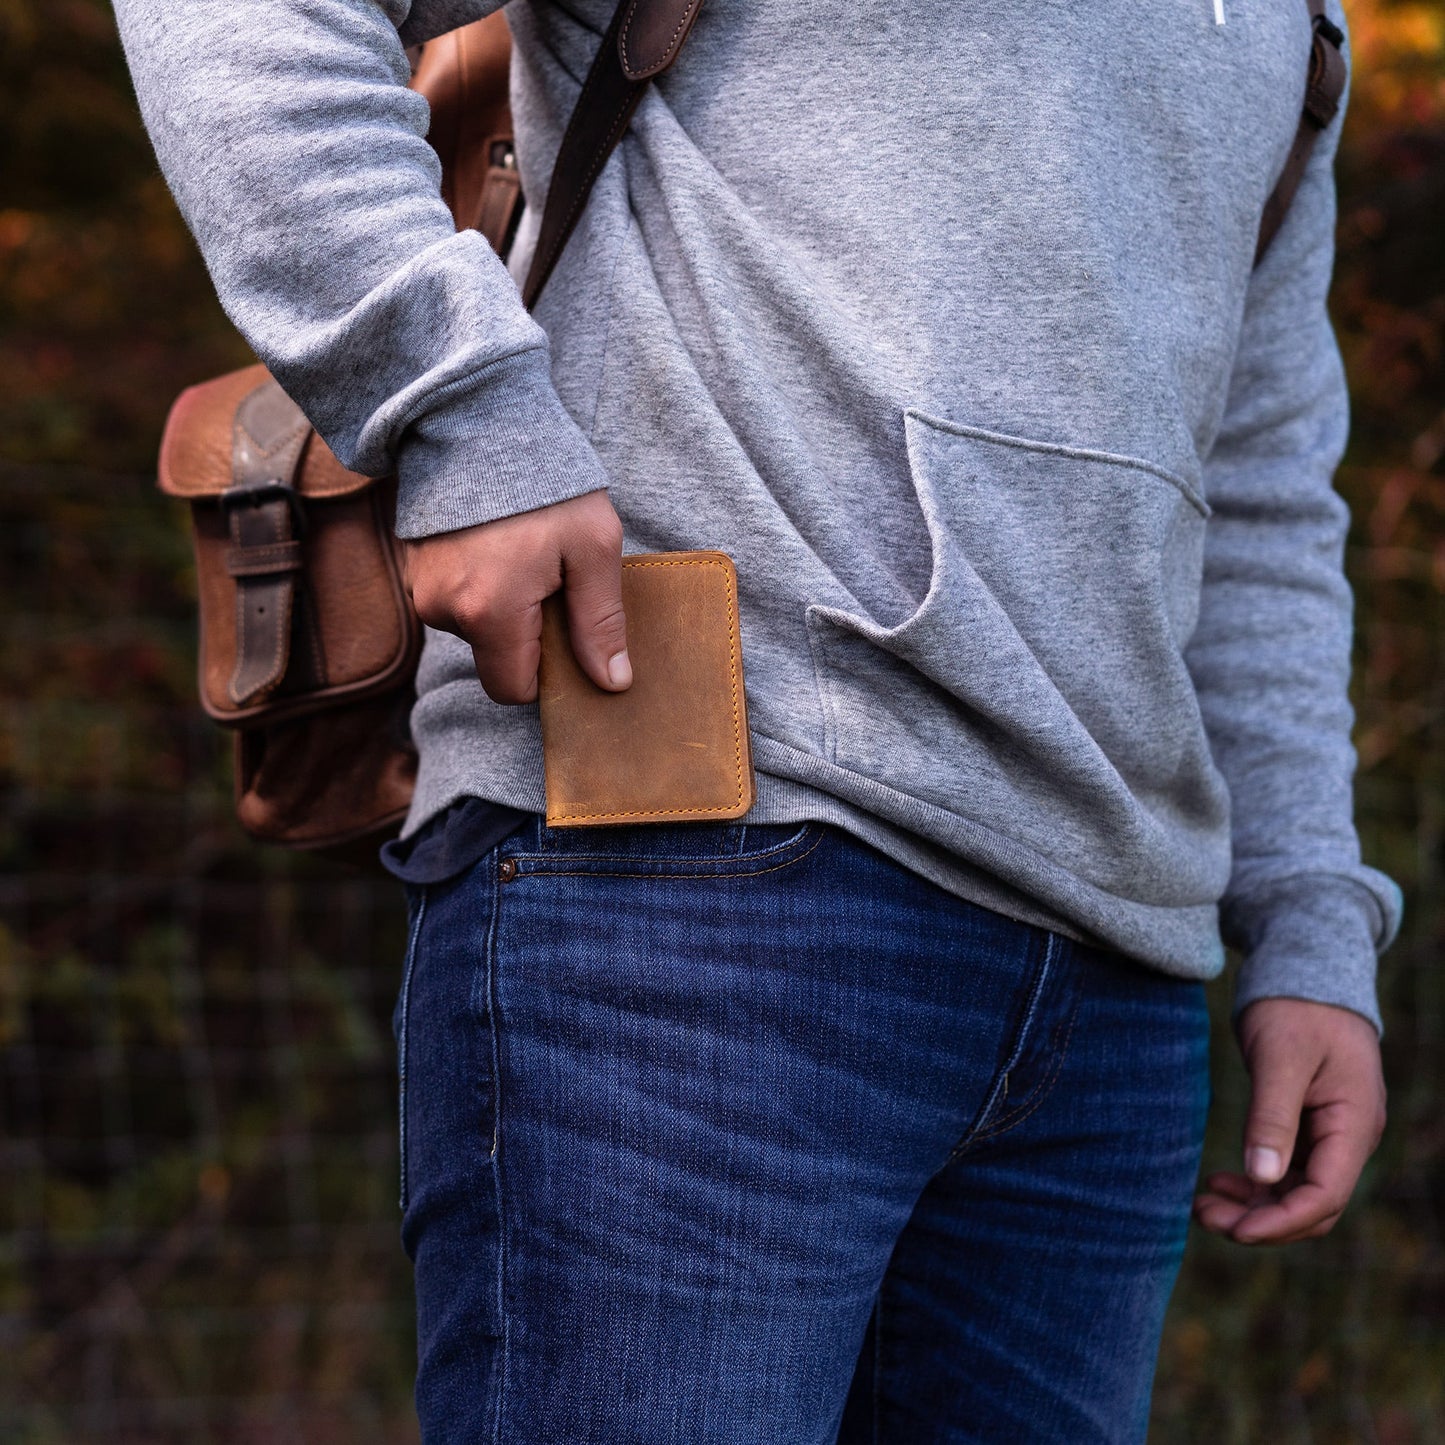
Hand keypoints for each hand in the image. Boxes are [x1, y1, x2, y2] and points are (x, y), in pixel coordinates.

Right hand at [401, 489, 630, 704]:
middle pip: (494, 657)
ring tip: (522, 552)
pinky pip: (453, 598)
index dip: (546, 673)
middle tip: (551, 578)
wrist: (481, 420)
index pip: (513, 689)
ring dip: (501, 605)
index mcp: (489, 613)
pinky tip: (497, 543)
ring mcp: (420, 587)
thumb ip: (601, 622)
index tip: (566, 631)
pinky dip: (479, 583)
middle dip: (526, 633)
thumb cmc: (548, 484)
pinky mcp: (412, 566)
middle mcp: (443, 609)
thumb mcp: (594, 550)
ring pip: (473, 626)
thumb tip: (613, 682)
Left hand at [1193, 998, 1385, 1244]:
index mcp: (1354, 1124)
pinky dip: (1257, 1182)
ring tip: (1203, 1205)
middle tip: (1203, 1216)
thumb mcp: (1280, 1058)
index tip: (1234, 1229)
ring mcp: (1331, 1132)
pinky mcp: (1309, 1124)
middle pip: (1312, 1204)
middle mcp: (1349, 1136)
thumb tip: (1261, 1177)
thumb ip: (1273, 1116)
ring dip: (1255, 1205)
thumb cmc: (1295, 1006)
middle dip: (1262, 1220)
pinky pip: (1288, 1170)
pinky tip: (1221, 1182)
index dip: (1280, 1221)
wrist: (1304, 968)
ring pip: (1297, 1191)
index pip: (1325, 1196)